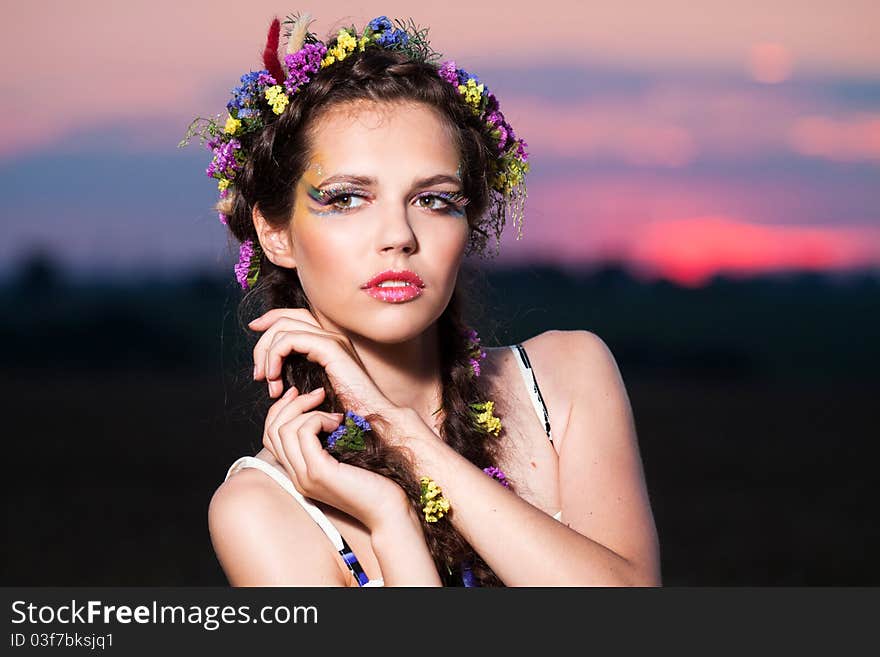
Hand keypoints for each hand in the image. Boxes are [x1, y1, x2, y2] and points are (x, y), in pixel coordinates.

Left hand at [250, 308, 397, 418]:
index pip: (296, 316)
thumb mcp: (315, 388)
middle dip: (263, 341)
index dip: (271, 318)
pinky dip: (274, 356)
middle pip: (287, 318)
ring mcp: (332, 339)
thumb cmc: (347, 412)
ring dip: (266, 353)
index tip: (253, 330)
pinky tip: (275, 377)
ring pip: (284, 327)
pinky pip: (289, 339)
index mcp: (330, 343)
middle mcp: (332, 336)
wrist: (372, 419)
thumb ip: (299, 373)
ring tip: (267, 380)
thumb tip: (274, 369)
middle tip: (258, 374)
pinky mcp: (329, 347)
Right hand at [262, 385, 409, 530]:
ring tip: (336, 416)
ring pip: (285, 429)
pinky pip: (303, 433)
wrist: (388, 509)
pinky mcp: (317, 472)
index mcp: (299, 472)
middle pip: (273, 430)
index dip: (281, 409)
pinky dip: (318, 419)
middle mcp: (296, 476)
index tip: (301, 393)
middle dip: (293, 404)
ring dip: (309, 411)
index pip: (271, 436)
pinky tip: (338, 423)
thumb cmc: (375, 480)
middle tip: (318, 394)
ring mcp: (304, 476)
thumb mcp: (344, 454)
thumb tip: (321, 405)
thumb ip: (327, 438)